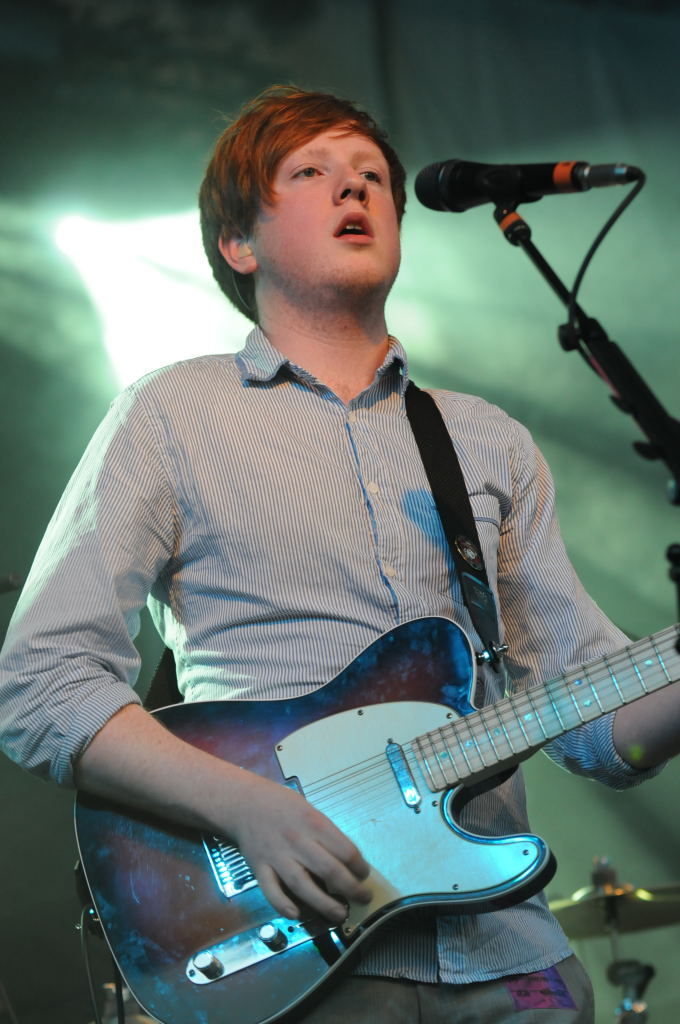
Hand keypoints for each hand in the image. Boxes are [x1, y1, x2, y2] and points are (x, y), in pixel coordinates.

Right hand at [224, 770, 371, 922]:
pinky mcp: (259, 868)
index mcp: (314, 824)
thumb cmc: (283, 805)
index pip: (345, 851)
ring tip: (339, 914)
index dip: (360, 867)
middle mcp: (297, 841)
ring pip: (303, 885)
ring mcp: (277, 856)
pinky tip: (296, 915)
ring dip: (324, 904)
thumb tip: (348, 861)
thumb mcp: (310, 811)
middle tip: (363, 898)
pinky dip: (283, 905)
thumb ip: (326, 834)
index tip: (364, 876)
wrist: (245, 803)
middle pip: (329, 871)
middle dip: (351, 889)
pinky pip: (271, 891)